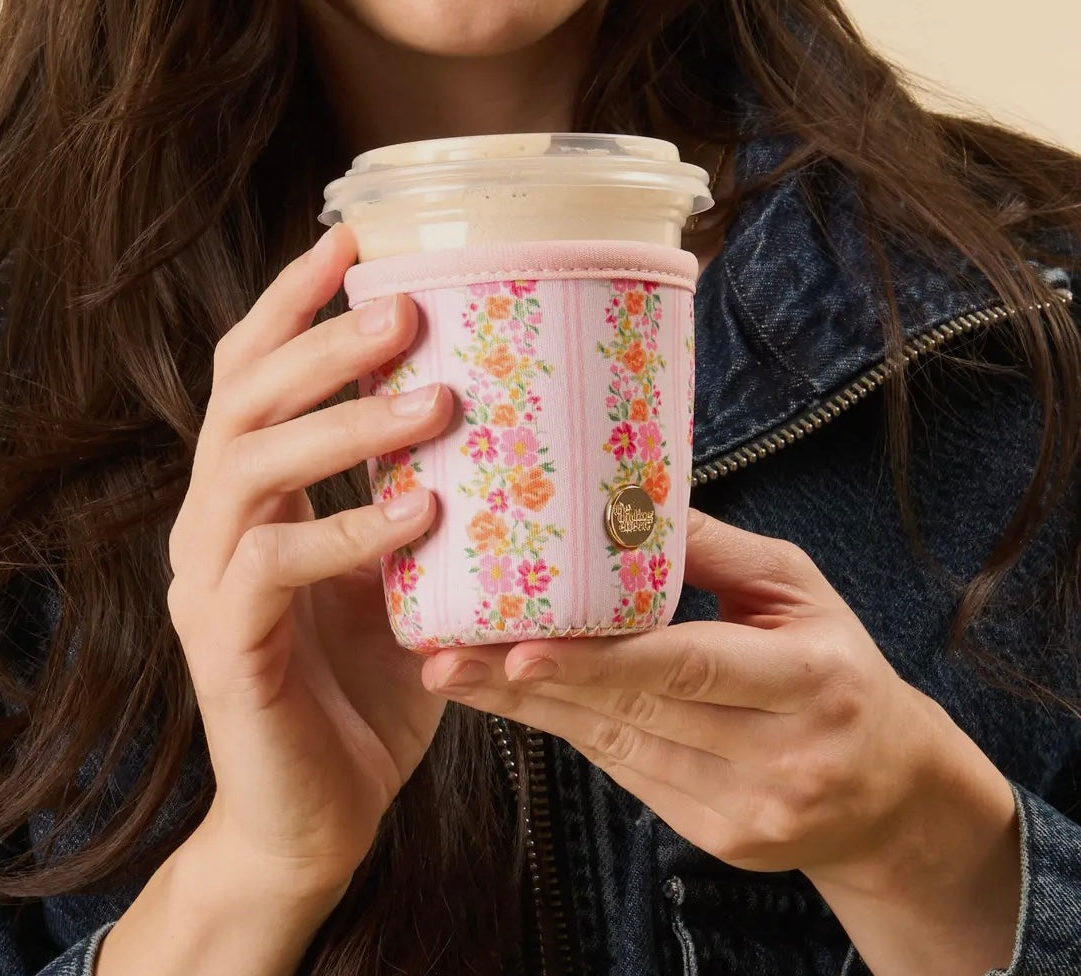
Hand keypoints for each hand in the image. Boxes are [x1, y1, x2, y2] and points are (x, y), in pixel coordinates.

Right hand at [166, 224, 451, 902]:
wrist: (314, 816)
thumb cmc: (368, 688)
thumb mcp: (403, 575)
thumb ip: (424, 500)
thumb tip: (509, 420)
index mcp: (250, 494)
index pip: (253, 371)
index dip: (294, 301)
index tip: (354, 237)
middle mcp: (213, 522)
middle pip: (242, 397)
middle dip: (322, 342)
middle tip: (406, 309)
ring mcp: (206, 581)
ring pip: (247, 465)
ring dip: (340, 422)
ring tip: (431, 399)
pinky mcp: (223, 645)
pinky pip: (274, 565)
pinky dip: (349, 530)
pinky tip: (419, 514)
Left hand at [421, 510, 1018, 895]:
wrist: (890, 792)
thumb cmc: (840, 669)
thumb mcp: (801, 591)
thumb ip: (720, 549)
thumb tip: (632, 498)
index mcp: (810, 682)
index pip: (691, 669)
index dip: (601, 662)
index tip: (520, 650)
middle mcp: (779, 756)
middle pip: (635, 715)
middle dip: (529, 685)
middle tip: (445, 656)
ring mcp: (746, 809)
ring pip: (615, 750)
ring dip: (528, 713)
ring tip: (454, 673)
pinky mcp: (716, 837)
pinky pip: (625, 775)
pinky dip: (567, 732)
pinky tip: (513, 701)